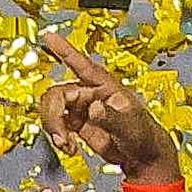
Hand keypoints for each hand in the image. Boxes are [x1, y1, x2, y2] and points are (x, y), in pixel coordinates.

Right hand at [32, 28, 176, 179]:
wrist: (141, 155)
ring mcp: (82, 108)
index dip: (64, 50)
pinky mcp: (77, 123)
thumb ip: (112, 117)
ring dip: (54, 128)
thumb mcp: (131, 126)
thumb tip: (93, 108)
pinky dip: (58, 137)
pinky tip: (69, 148)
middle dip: (53, 116)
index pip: (82, 64)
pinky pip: (57, 124)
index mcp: (106, 85)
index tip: (48, 36)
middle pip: (57, 94)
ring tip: (66, 146)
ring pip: (53, 109)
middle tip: (60, 138)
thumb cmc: (144, 136)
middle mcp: (91, 93)